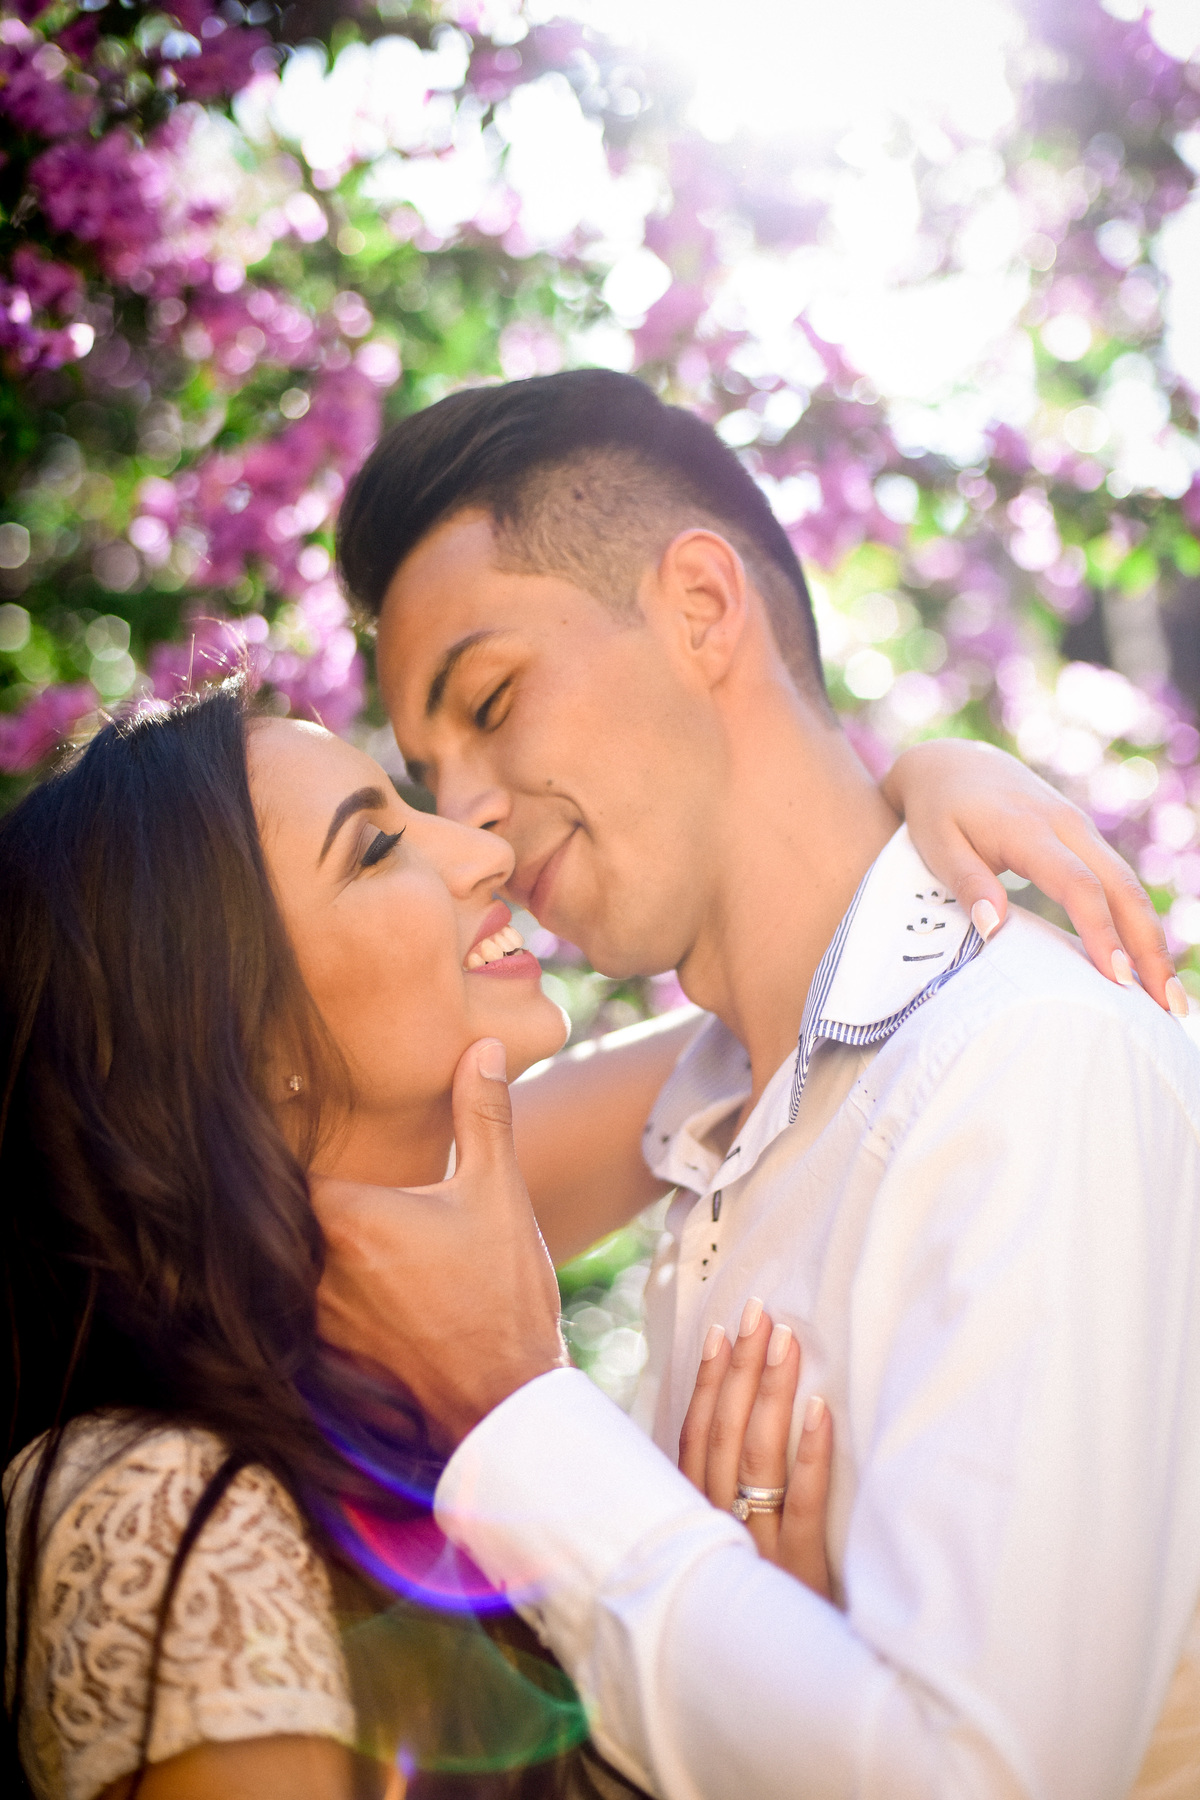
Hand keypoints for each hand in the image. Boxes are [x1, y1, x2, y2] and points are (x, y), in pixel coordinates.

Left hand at [311, 1039, 568, 1448]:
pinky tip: (328, 1280)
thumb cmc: (502, 1296)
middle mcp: (313, 1269)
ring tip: (304, 1220)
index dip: (275, 1137)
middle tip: (274, 1155)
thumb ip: (482, 1115)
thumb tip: (486, 1046)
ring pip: (276, 1264)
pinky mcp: (315, 1359)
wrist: (503, 1406)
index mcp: (348, 1219)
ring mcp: (309, 1319)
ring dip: (288, 1242)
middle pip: (270, 1214)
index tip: (274, 1109)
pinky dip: (296, 1290)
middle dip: (277, 1190)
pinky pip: (287, 1310)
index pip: (278, 1162)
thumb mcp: (498, 1193)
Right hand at [678, 1302, 833, 1600]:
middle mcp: (716, 1530)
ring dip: (769, 1393)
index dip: (708, 1384)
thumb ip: (718, 1504)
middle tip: (759, 1313)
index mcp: (694, 1522)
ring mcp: (756, 1551)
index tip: (722, 1331)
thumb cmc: (756, 1615)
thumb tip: (727, 1429)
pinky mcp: (799, 1574)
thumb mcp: (726, 1559)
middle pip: (724, 1436)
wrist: (787, 1697)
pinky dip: (809, 1455)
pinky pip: (801, 1506)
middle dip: (741, 1369)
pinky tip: (818, 1410)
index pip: (695, 1438)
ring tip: (785, 1340)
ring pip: (756, 1459)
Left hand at [885, 738, 1183, 1014]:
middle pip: (1123, 888)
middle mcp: (1068, 826)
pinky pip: (1119, 884)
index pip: (1078, 884)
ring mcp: (1082, 831)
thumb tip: (993, 927)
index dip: (1100, 930)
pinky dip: (1137, 924)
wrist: (954, 763)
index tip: (1115, 977)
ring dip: (1153, 941)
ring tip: (1169, 999)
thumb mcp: (938, 843)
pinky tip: (1145, 965)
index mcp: (1029, 828)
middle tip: (1168, 1005)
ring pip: (1130, 887)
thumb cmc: (939, 810)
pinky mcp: (1084, 841)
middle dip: (1149, 947)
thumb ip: (966, 881)